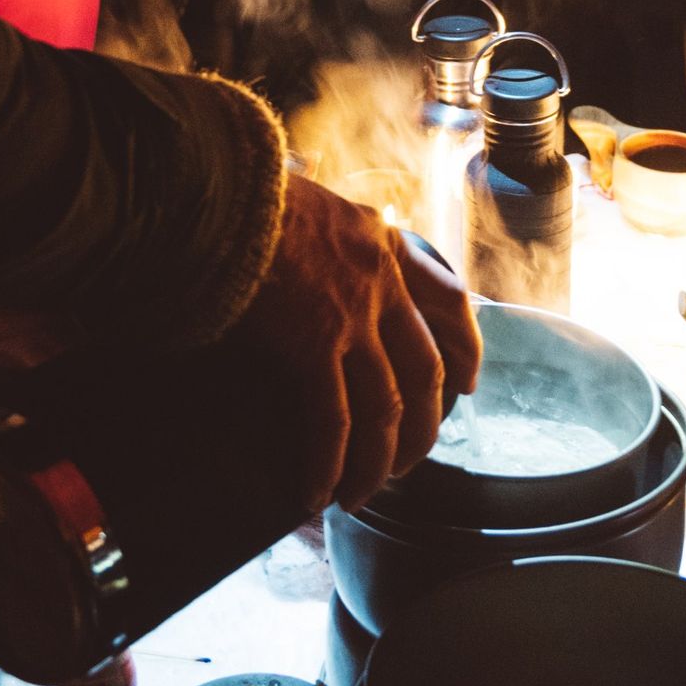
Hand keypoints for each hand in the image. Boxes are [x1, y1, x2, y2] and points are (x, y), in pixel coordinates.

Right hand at [225, 173, 481, 509]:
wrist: (219, 190)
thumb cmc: (244, 196)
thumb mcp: (308, 203)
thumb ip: (326, 238)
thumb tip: (304, 262)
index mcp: (383, 244)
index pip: (448, 299)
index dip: (465, 347)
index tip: (466, 384)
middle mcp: (381, 283)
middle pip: (426, 371)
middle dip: (423, 428)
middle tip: (409, 462)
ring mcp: (353, 316)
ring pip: (386, 408)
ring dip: (377, 461)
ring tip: (360, 494)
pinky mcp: (314, 344)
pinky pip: (333, 420)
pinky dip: (329, 462)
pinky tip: (316, 491)